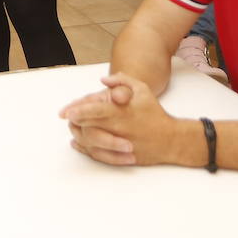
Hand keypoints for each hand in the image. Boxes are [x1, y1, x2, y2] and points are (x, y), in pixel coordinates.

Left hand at [60, 73, 181, 166]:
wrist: (171, 139)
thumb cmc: (154, 112)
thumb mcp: (142, 89)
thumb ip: (121, 81)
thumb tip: (102, 80)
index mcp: (120, 112)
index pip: (93, 111)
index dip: (77, 111)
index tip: (66, 112)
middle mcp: (117, 129)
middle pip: (88, 126)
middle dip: (74, 122)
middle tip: (66, 117)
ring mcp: (118, 144)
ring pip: (91, 142)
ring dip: (79, 135)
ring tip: (72, 128)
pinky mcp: (120, 156)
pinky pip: (98, 155)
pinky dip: (86, 149)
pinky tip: (78, 142)